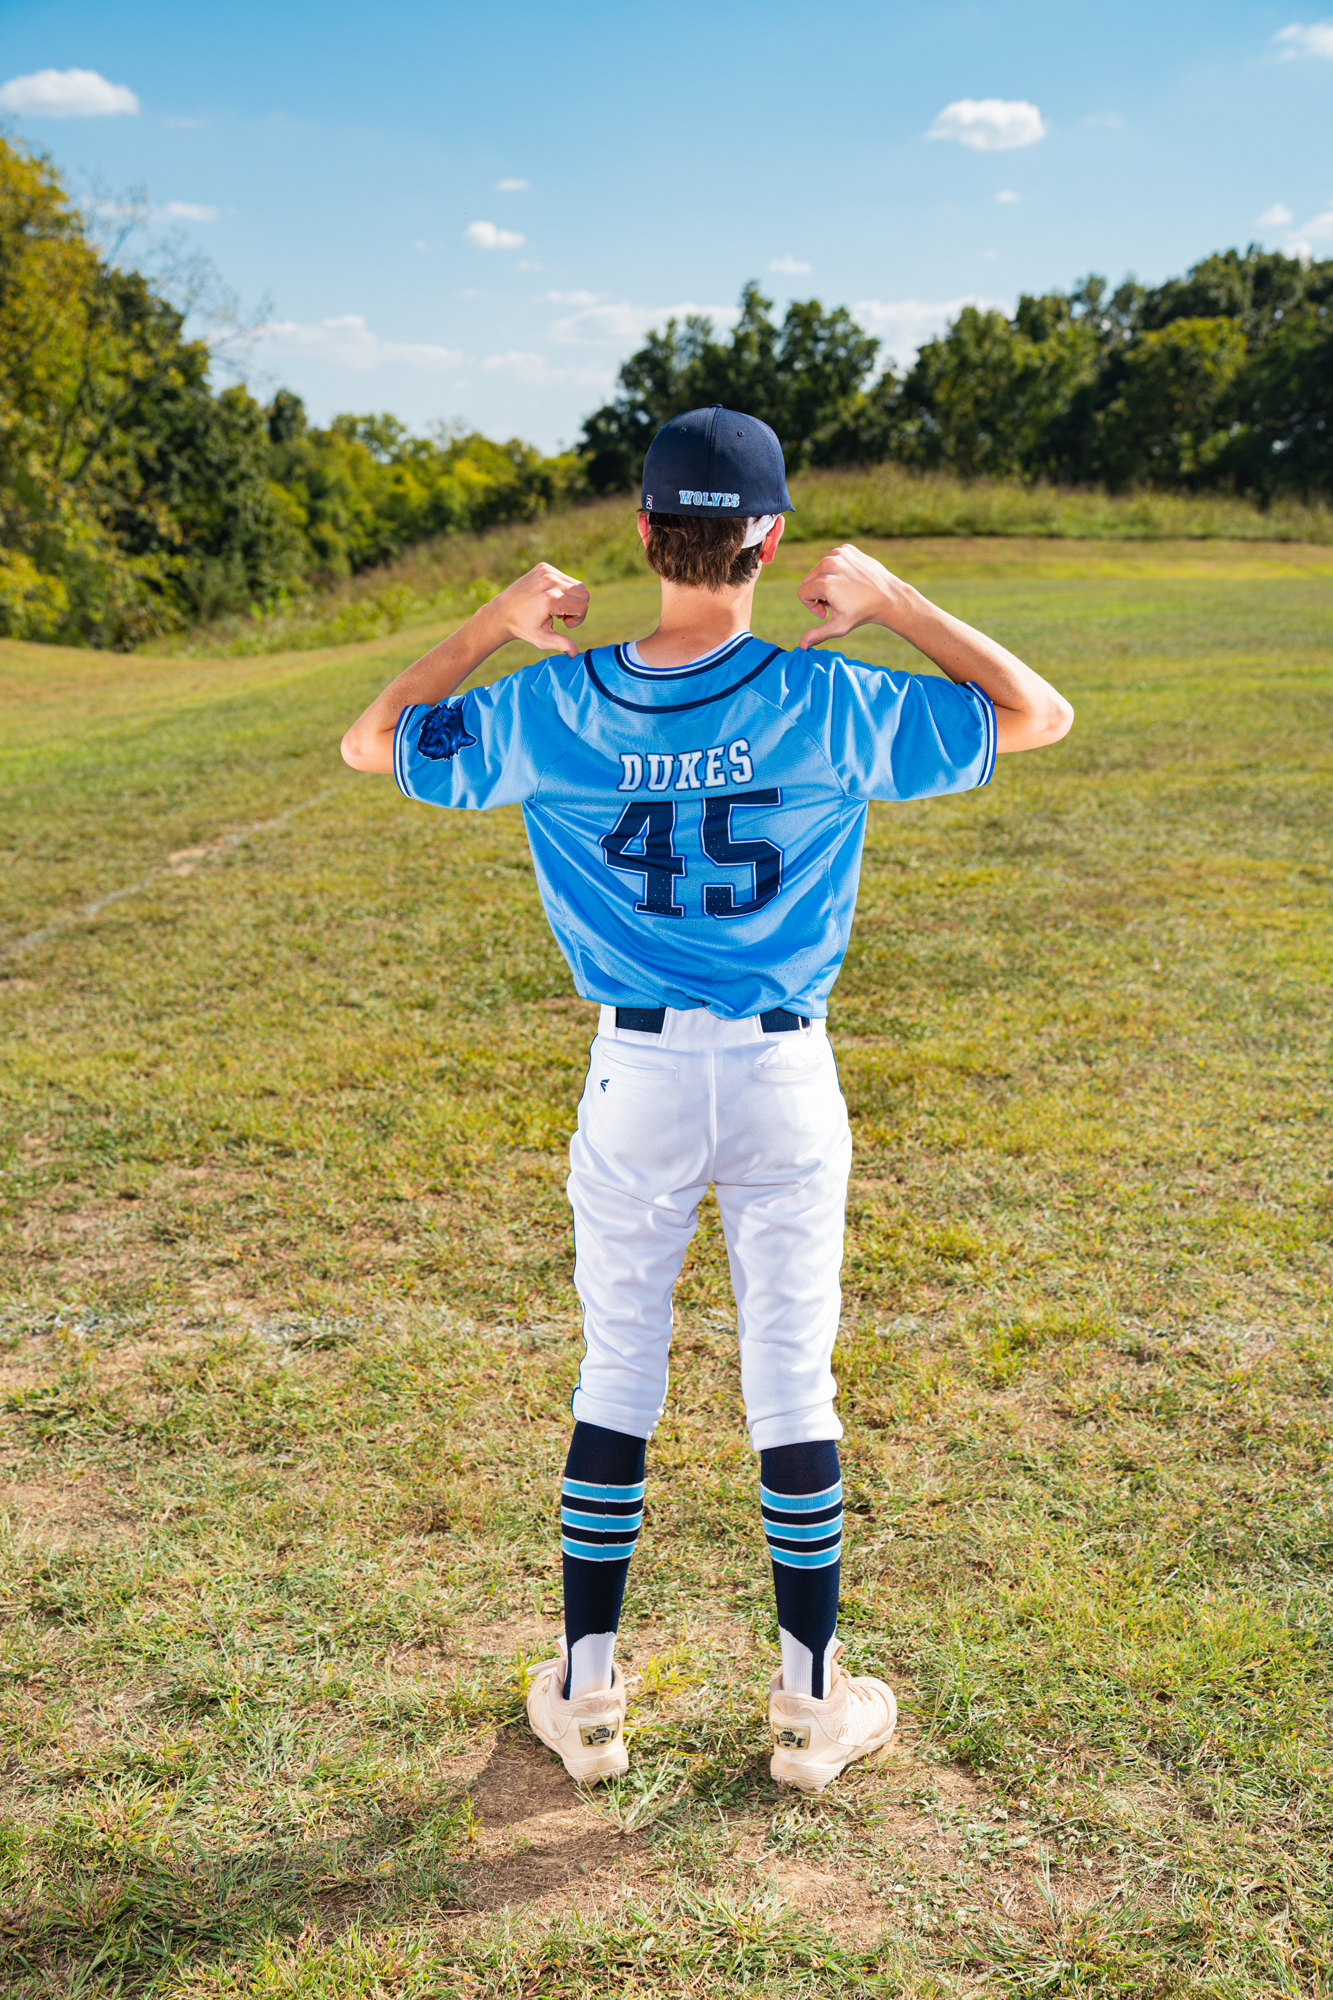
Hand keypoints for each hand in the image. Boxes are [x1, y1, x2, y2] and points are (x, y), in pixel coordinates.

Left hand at [491, 561, 589, 655]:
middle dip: (577, 608)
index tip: (565, 624)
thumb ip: (561, 643)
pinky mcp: (543, 567)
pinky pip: (565, 578)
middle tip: (561, 616)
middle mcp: (550, 582)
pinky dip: (562, 589)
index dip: (578, 618)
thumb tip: (575, 654)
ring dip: (571, 598)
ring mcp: (546, 572)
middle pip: (584, 593)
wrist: (502, 612)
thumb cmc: (523, 628)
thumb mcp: (542, 639)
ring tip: (555, 608)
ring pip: (577, 585)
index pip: (583, 606)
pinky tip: (549, 598)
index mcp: (550, 600)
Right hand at [796, 544, 911, 650]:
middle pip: (808, 580)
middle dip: (817, 593)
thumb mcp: (839, 626)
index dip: (812, 606)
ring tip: (844, 591)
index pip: (802, 593)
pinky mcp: (846, 549)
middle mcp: (829, 564)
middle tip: (836, 602)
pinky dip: (837, 570)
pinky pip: (831, 560)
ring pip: (819, 569)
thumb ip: (817, 634)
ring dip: (826, 581)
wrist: (888, 596)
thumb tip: (801, 646)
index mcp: (825, 583)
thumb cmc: (862, 613)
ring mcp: (839, 554)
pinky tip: (850, 580)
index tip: (827, 612)